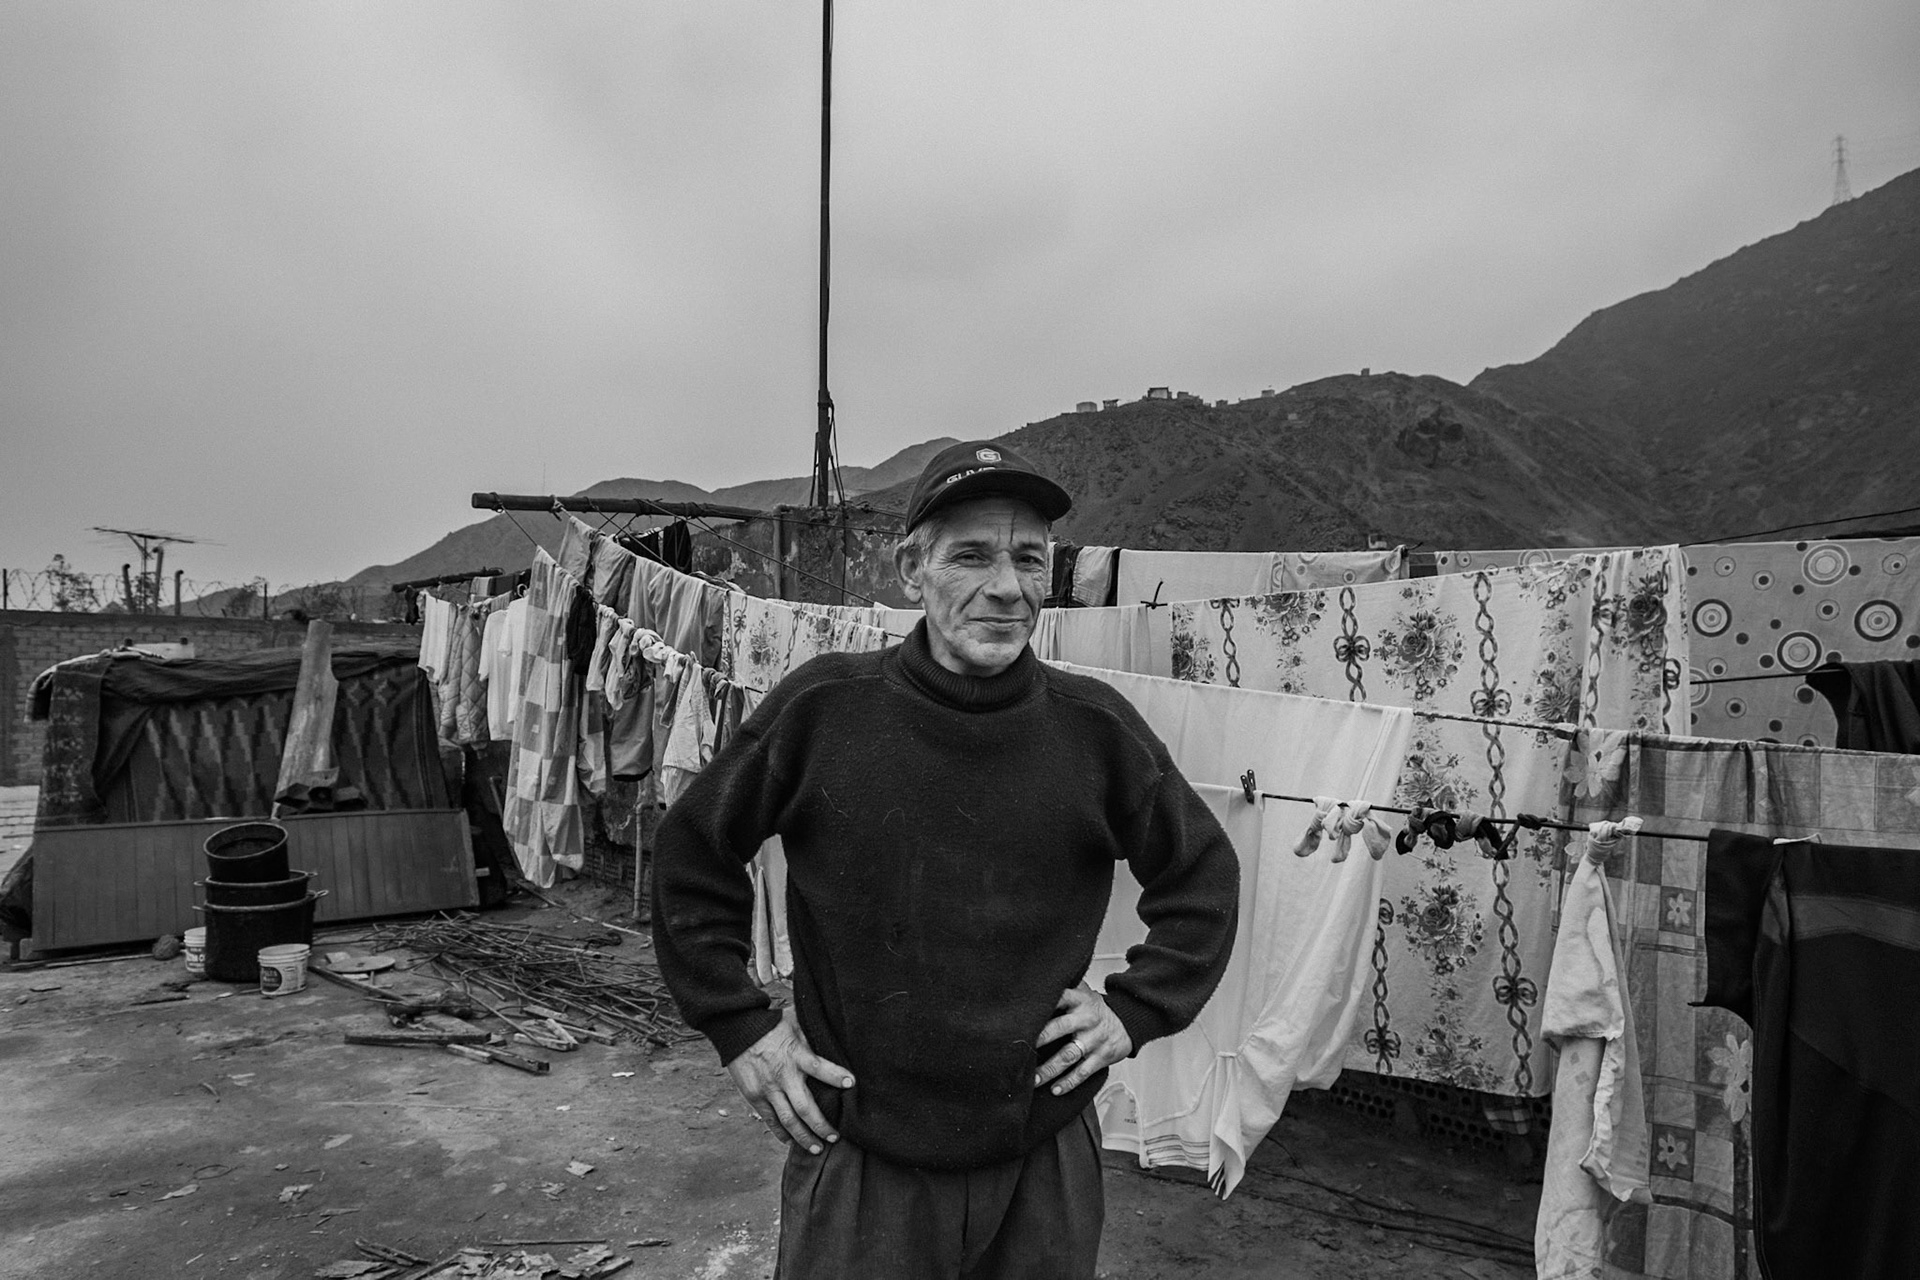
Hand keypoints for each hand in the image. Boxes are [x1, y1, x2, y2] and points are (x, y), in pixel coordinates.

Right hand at [726, 1006, 854, 1154]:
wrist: (737, 1029)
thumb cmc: (770, 1024)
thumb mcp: (795, 1022)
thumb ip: (813, 1035)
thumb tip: (835, 1033)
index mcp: (795, 1054)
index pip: (819, 1067)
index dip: (836, 1075)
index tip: (852, 1083)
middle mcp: (783, 1075)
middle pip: (805, 1108)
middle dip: (821, 1125)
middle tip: (834, 1137)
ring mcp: (768, 1089)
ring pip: (788, 1120)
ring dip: (803, 1137)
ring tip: (817, 1148)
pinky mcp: (754, 1097)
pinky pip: (770, 1120)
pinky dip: (781, 1133)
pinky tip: (791, 1142)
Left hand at [1033, 982, 1131, 1096]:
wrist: (1129, 1022)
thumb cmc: (1096, 1009)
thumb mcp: (1083, 993)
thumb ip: (1064, 987)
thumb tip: (1036, 981)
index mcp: (1079, 1000)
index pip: (1059, 997)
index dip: (1042, 1005)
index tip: (1023, 1015)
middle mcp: (1086, 1019)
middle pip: (1060, 1027)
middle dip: (1040, 1039)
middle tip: (1021, 1050)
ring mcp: (1094, 1039)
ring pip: (1068, 1055)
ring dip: (1049, 1069)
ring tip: (1033, 1079)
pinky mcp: (1101, 1057)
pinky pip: (1083, 1072)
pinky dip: (1068, 1082)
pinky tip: (1055, 1089)